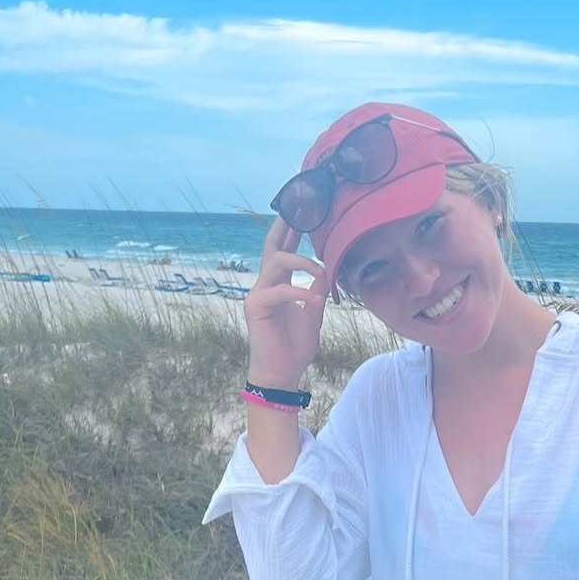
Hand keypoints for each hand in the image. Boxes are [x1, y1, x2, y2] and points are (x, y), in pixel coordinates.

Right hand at [244, 217, 328, 387]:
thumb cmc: (295, 348)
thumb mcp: (313, 315)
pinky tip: (313, 301)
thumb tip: (323, 272)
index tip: (303, 211)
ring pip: (276, 262)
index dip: (292, 232)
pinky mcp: (255, 307)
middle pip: (272, 246)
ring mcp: (258, 294)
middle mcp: (265, 285)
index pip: (284, 252)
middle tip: (296, 205)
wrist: (282, 374)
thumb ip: (316, 292)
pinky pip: (279, 290)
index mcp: (278, 285)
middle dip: (285, 226)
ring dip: (302, 262)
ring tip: (321, 272)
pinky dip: (299, 293)